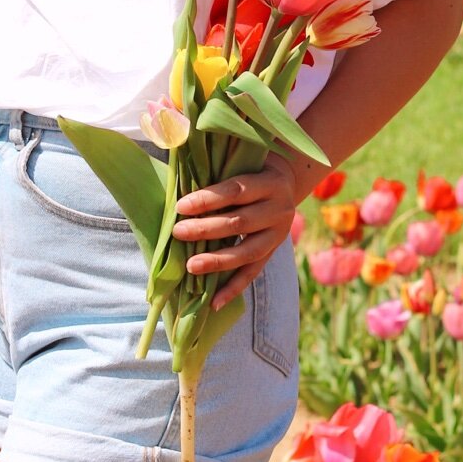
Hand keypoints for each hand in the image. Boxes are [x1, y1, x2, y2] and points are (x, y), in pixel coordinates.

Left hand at [174, 153, 301, 309]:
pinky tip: (214, 302)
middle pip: (240, 222)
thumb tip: (180, 169)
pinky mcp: (273, 252)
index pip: (236, 191)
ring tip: (191, 266)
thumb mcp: (242, 159)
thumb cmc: (251, 167)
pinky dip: (233, 289)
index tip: (181, 206)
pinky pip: (253, 273)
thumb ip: (218, 166)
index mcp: (271, 182)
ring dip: (217, 260)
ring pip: (247, 252)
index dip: (208, 199)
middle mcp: (280, 209)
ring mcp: (279, 234)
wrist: (284, 181)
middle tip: (178, 232)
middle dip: (206, 229)